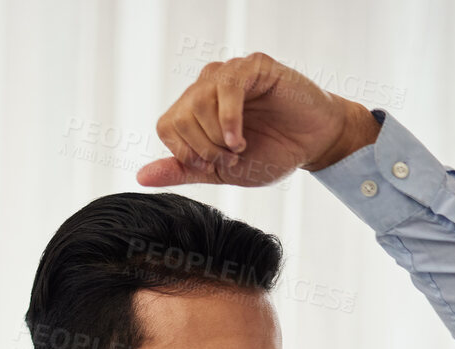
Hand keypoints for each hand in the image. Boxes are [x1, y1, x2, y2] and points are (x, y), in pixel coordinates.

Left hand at [136, 52, 376, 188]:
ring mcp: (230, 74)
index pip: (166, 126)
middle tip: (231, 157)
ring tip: (240, 147)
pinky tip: (240, 138)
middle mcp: (208, 88)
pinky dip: (229, 118)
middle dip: (204, 147)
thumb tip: (141, 176)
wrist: (313, 145)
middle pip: (181, 115)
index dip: (185, 152)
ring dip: (217, 136)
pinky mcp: (254, 66)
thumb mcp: (220, 171)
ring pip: (198, 101)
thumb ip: (182, 171)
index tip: (213, 165)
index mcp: (196, 110)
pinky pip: (227, 85)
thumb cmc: (271, 153)